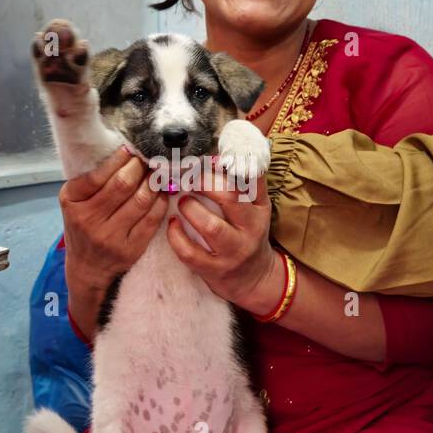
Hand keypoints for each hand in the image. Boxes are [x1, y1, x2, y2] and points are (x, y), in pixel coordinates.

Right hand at [61, 145, 168, 311]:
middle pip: (123, 184)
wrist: (87, 267)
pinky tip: (162, 193)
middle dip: (140, 166)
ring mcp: (109, 237)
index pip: (99, 174)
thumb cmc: (83, 226)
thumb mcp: (76, 201)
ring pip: (141, 200)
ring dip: (154, 182)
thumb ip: (94, 180)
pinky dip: (161, 202)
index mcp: (72, 202)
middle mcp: (88, 220)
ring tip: (157, 173)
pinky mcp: (129, 249)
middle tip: (149, 158)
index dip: (120, 158)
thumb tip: (127, 152)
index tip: (131, 149)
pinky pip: (152, 219)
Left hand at [166, 169, 280, 311]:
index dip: (232, 162)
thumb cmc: (247, 235)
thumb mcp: (254, 209)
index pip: (253, 179)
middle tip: (189, 178)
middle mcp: (251, 228)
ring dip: (190, 209)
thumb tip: (215, 153)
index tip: (211, 156)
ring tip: (183, 201)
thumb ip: (241, 184)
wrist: (254, 279)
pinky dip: (176, 236)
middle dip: (204, 183)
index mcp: (260, 208)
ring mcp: (233, 251)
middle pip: (230, 198)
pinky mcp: (215, 269)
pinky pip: (190, 252)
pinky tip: (173, 224)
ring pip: (211, 226)